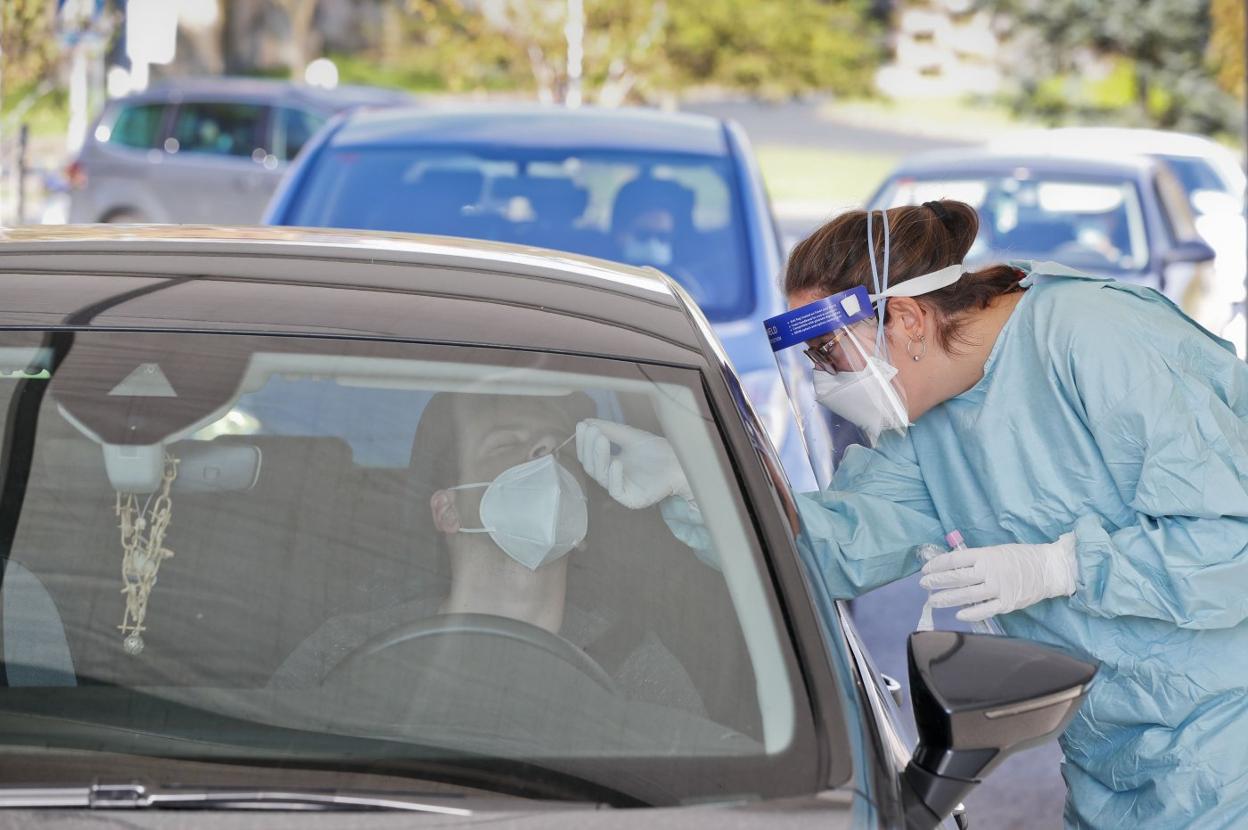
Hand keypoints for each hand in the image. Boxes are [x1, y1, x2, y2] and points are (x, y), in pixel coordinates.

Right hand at [575, 419, 691, 508]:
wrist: (679, 462)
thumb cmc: (657, 451)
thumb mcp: (629, 436)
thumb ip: (609, 430)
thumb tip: (585, 422)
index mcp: (610, 466)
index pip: (590, 456)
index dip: (585, 442)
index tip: (582, 425)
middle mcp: (613, 479)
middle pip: (592, 466)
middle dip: (590, 448)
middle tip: (592, 431)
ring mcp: (622, 490)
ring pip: (601, 477)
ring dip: (599, 457)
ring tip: (601, 439)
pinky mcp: (631, 500)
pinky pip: (616, 490)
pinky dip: (614, 477)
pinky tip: (615, 462)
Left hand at [919, 533, 1077, 621]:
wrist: (1048, 569)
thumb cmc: (1019, 557)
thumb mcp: (995, 551)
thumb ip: (975, 559)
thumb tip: (951, 566)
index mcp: (985, 555)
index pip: (954, 560)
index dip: (937, 565)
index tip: (925, 569)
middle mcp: (989, 571)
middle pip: (956, 578)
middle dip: (936, 582)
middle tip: (923, 585)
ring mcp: (998, 588)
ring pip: (966, 595)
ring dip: (946, 598)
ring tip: (932, 601)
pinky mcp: (1007, 603)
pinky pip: (985, 610)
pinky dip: (970, 613)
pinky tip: (958, 614)